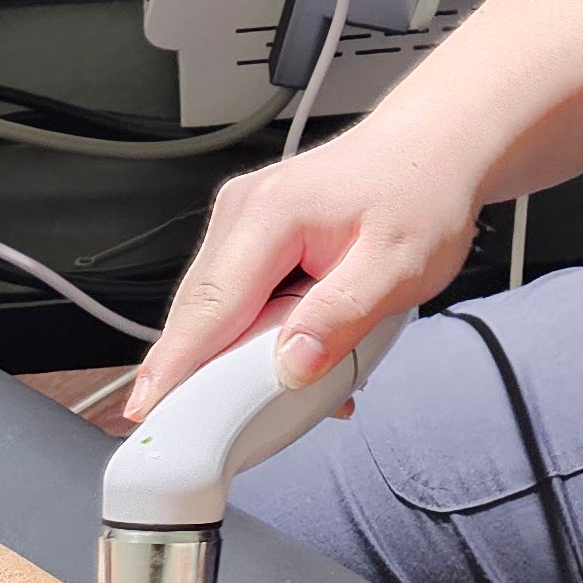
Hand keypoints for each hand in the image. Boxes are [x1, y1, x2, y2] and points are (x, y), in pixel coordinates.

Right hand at [124, 108, 482, 421]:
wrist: (433, 148)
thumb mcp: (400, 265)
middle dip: (210, 377)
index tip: (149, 415)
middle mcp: (243, 212)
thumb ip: (342, 316)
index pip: (208, 308)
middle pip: (201, 316)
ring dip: (243, 359)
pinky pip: (237, 301)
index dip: (175, 368)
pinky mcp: (252, 237)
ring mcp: (242, 222)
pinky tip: (302, 357)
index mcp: (271, 214)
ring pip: (216, 313)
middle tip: (232, 434)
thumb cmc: (421, 193)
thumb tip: (292, 366)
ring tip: (296, 389)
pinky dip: (259, 338)